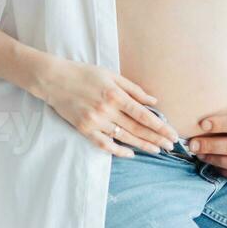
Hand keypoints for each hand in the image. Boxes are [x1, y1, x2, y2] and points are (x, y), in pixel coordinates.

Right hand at [29, 57, 178, 157]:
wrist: (54, 80)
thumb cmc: (85, 74)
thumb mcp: (112, 75)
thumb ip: (134, 89)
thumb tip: (154, 101)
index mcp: (116, 95)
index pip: (143, 115)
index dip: (160, 126)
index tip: (172, 133)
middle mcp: (107, 110)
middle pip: (137, 128)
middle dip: (156, 138)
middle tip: (171, 146)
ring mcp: (95, 121)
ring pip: (123, 138)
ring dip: (142, 145)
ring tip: (156, 150)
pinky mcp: (84, 129)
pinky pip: (103, 144)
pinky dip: (117, 150)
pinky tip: (130, 153)